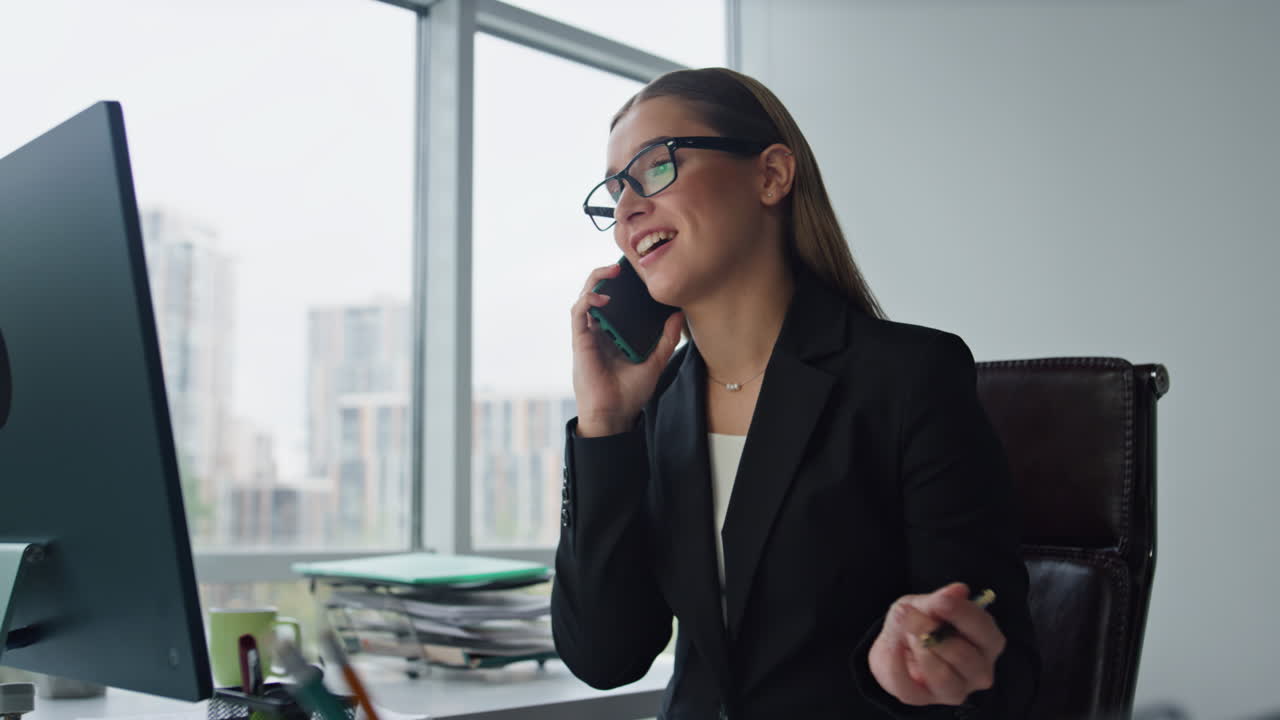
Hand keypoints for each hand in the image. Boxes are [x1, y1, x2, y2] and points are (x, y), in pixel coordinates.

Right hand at [570, 263, 683, 436]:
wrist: (615, 414)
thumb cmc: (630, 393)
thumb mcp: (656, 361)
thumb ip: (666, 339)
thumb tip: (679, 314)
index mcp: (615, 334)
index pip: (615, 301)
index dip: (622, 285)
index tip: (637, 273)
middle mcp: (600, 331)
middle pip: (598, 293)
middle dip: (607, 275)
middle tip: (624, 265)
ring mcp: (589, 334)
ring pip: (585, 297)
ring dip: (596, 280)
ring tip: (613, 271)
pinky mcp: (580, 340)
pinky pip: (578, 313)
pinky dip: (588, 300)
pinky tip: (603, 298)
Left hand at [868, 582, 1006, 706]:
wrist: (895, 643)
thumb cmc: (920, 621)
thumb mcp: (925, 604)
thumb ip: (939, 600)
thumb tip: (959, 590)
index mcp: (987, 642)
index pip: (984, 630)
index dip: (962, 614)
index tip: (941, 601)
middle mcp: (979, 671)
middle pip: (964, 657)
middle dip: (932, 633)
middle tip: (911, 616)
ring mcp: (955, 690)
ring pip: (943, 677)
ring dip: (919, 650)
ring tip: (906, 633)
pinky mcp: (925, 699)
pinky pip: (908, 688)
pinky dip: (895, 663)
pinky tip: (892, 646)